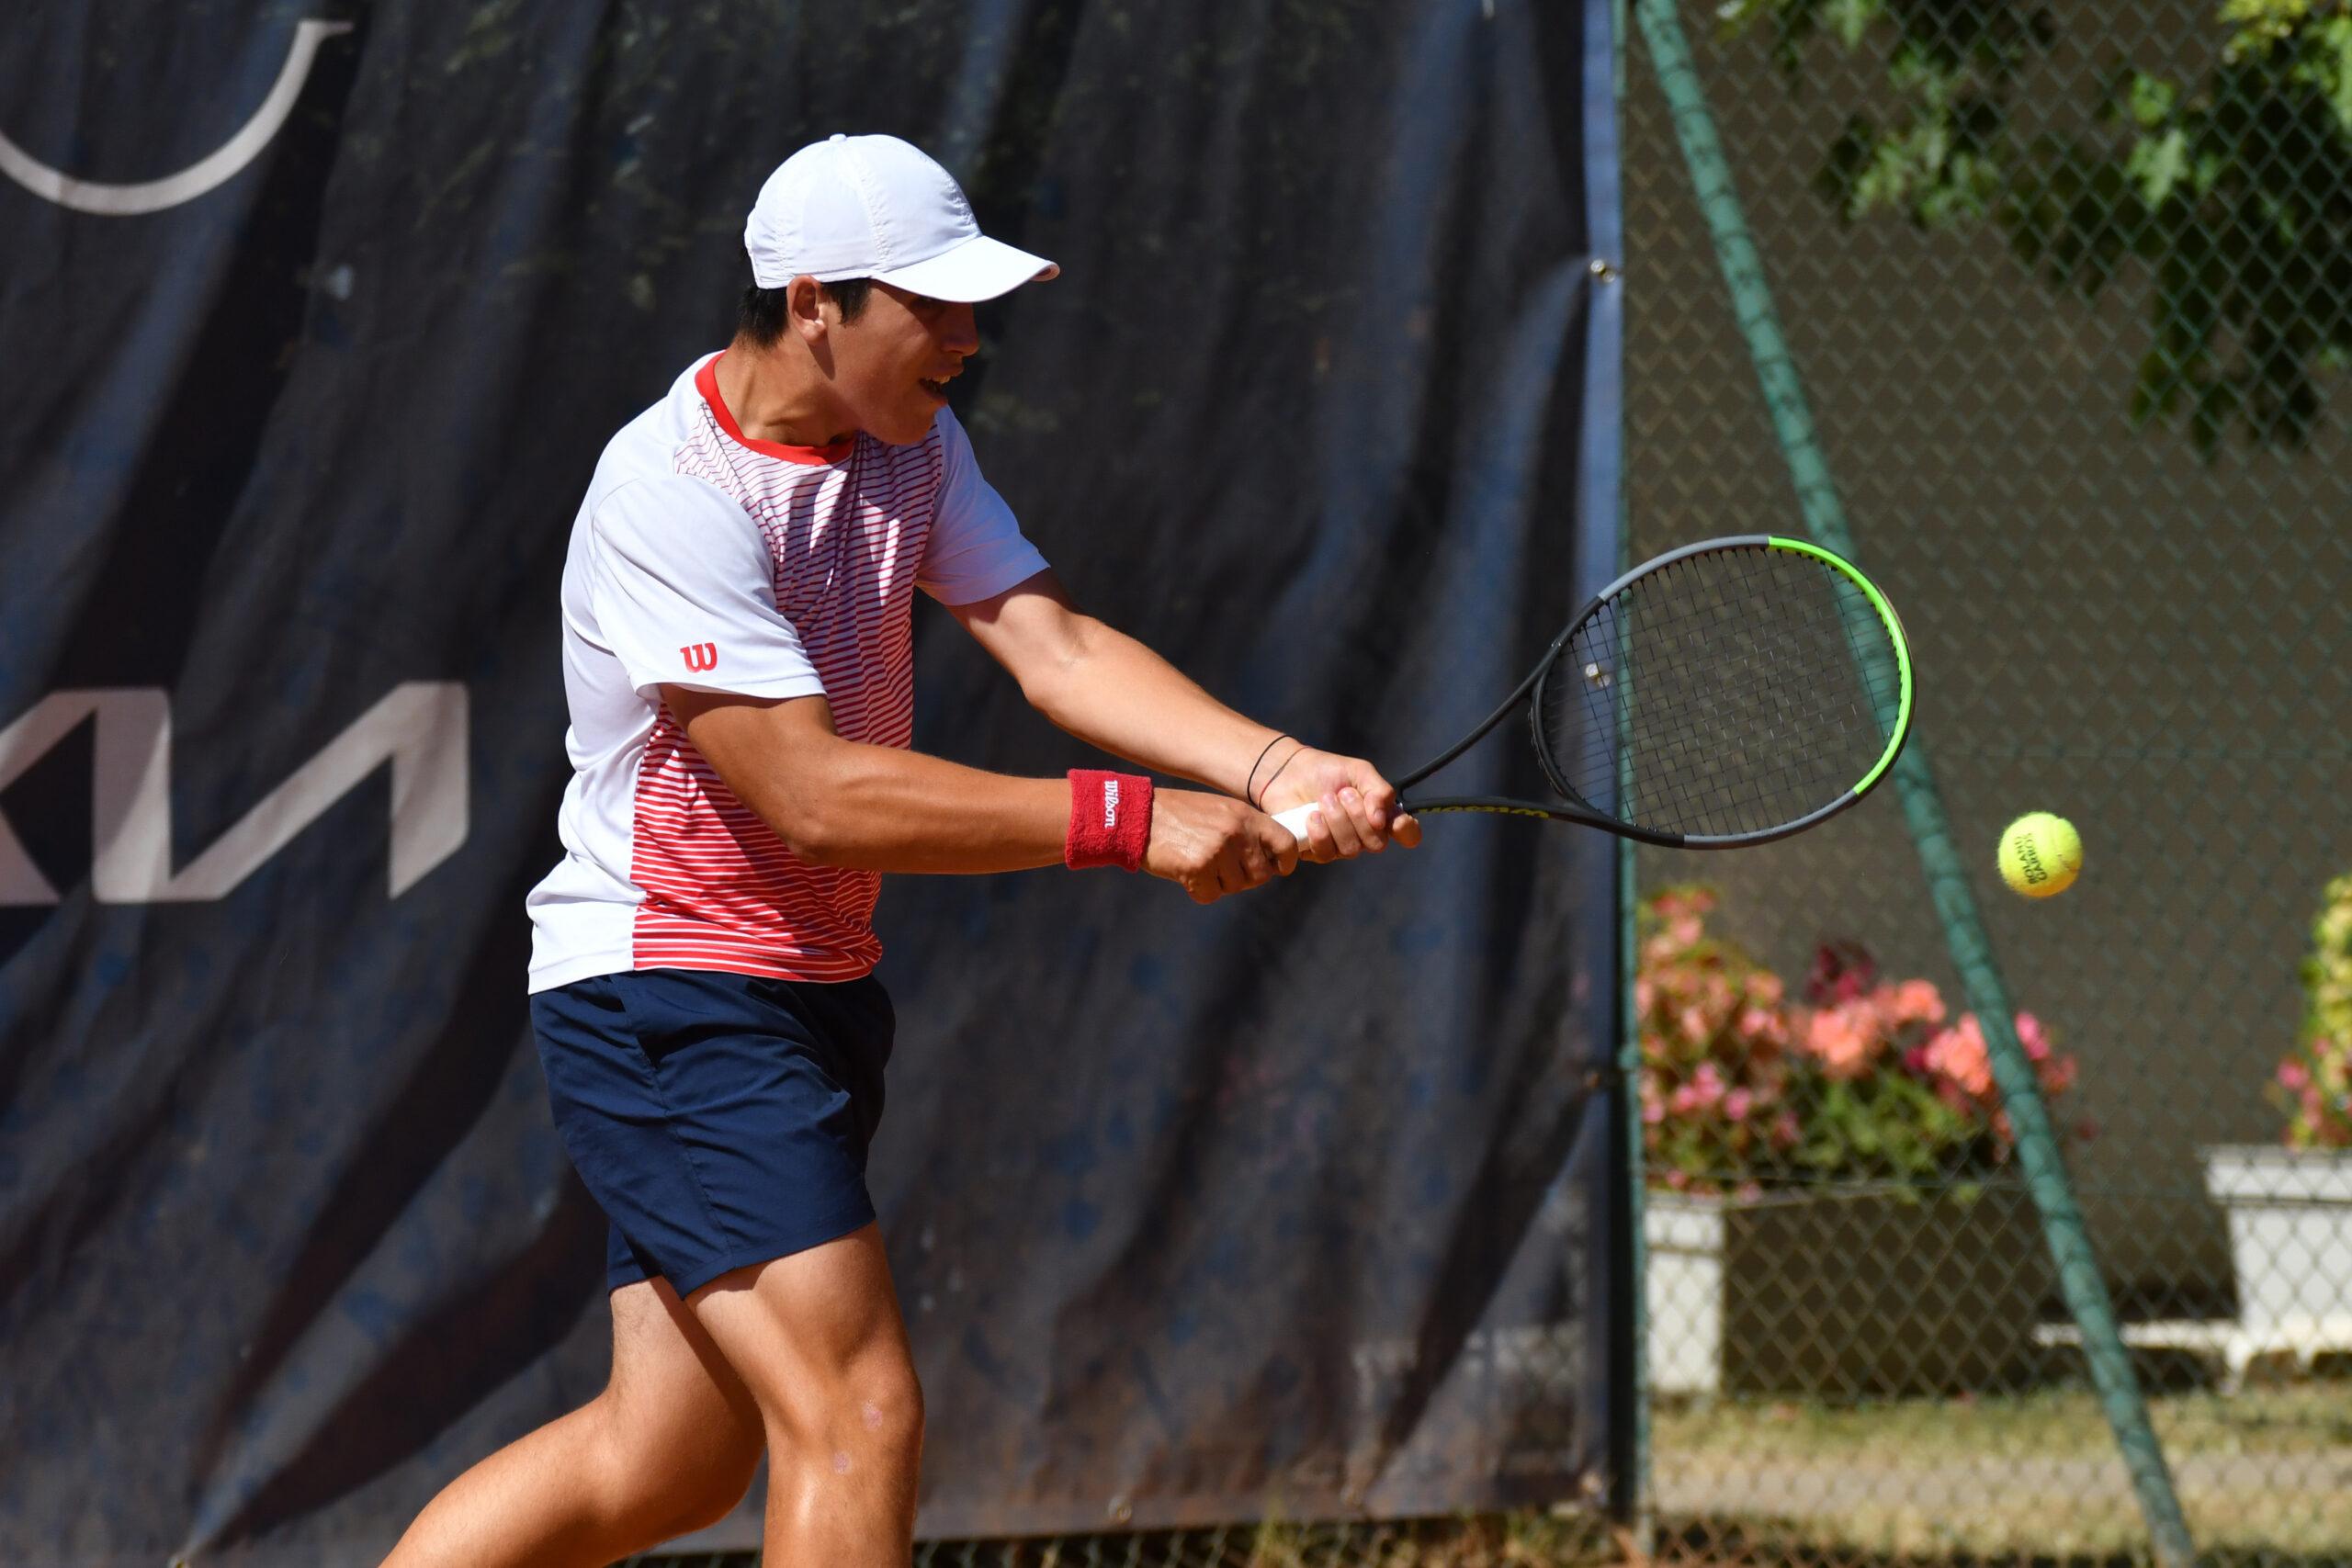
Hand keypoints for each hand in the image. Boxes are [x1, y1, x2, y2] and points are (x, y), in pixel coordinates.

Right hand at [1144, 789, 1300, 903]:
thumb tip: (1270, 860)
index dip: (1285, 861)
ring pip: (1235, 887)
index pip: (1285, 843)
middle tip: (1222, 868)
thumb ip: (1245, 831)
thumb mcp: (1220, 810)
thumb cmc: (1180, 815)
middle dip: (1244, 878)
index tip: (1277, 868)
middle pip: (1261, 875)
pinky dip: (1199, 891)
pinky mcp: (1197, 868)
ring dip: (1218, 883)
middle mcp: (1236, 832)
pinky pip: (1210, 896)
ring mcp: (1217, 850)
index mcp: (1245, 815)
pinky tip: (1185, 872)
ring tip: (1198, 862)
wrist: (1139, 815)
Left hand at [1256, 745, 1421, 862]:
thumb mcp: (1359, 772)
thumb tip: (1382, 820)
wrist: (1290, 773)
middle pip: (1376, 843)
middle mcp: (1365, 834)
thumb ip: (1379, 791)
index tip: (1393, 820)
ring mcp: (1342, 846)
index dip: (1406, 832)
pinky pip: (1326, 853)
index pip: (1407, 833)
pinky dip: (1320, 832)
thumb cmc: (1328, 772)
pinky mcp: (1317, 851)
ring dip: (1338, 821)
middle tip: (1344, 793)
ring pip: (1351, 849)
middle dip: (1359, 817)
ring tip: (1325, 799)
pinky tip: (1312, 816)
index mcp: (1381, 814)